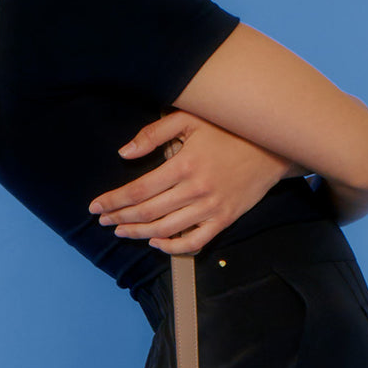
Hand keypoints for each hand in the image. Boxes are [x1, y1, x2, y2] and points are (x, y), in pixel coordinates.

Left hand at [88, 110, 307, 254]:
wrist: (272, 145)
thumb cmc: (227, 129)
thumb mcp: (189, 119)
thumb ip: (154, 133)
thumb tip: (124, 153)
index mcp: (183, 165)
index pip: (138, 191)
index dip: (113, 201)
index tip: (95, 207)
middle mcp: (196, 191)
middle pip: (147, 213)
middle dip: (120, 218)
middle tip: (103, 220)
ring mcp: (211, 209)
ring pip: (166, 230)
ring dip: (138, 233)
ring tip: (121, 230)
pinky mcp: (224, 220)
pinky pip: (195, 242)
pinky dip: (172, 247)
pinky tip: (156, 242)